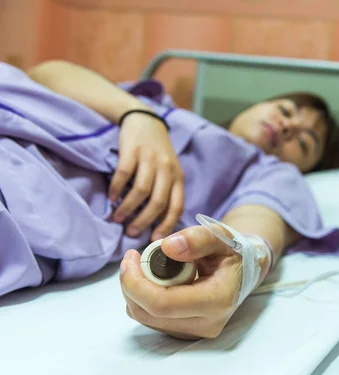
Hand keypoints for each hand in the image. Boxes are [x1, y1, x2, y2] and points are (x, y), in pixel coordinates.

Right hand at [109, 111, 183, 240]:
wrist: (145, 120)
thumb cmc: (157, 152)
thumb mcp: (169, 171)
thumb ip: (166, 191)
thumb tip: (158, 223)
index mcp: (178, 177)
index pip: (177, 206)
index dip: (167, 225)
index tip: (155, 239)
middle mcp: (167, 169)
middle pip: (158, 202)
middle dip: (144, 221)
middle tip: (131, 232)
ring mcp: (150, 159)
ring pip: (141, 190)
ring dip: (128, 208)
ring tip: (117, 218)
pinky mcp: (133, 150)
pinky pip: (124, 174)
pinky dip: (117, 189)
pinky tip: (111, 198)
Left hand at [119, 225, 243, 339]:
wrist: (244, 272)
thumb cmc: (234, 252)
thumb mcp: (222, 237)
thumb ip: (198, 239)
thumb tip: (168, 247)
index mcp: (217, 300)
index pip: (161, 304)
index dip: (136, 282)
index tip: (130, 257)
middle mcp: (206, 324)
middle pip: (147, 313)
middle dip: (132, 284)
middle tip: (134, 258)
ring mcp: (195, 332)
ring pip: (144, 317)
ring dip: (136, 290)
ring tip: (149, 265)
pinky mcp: (184, 332)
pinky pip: (150, 318)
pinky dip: (144, 298)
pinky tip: (156, 280)